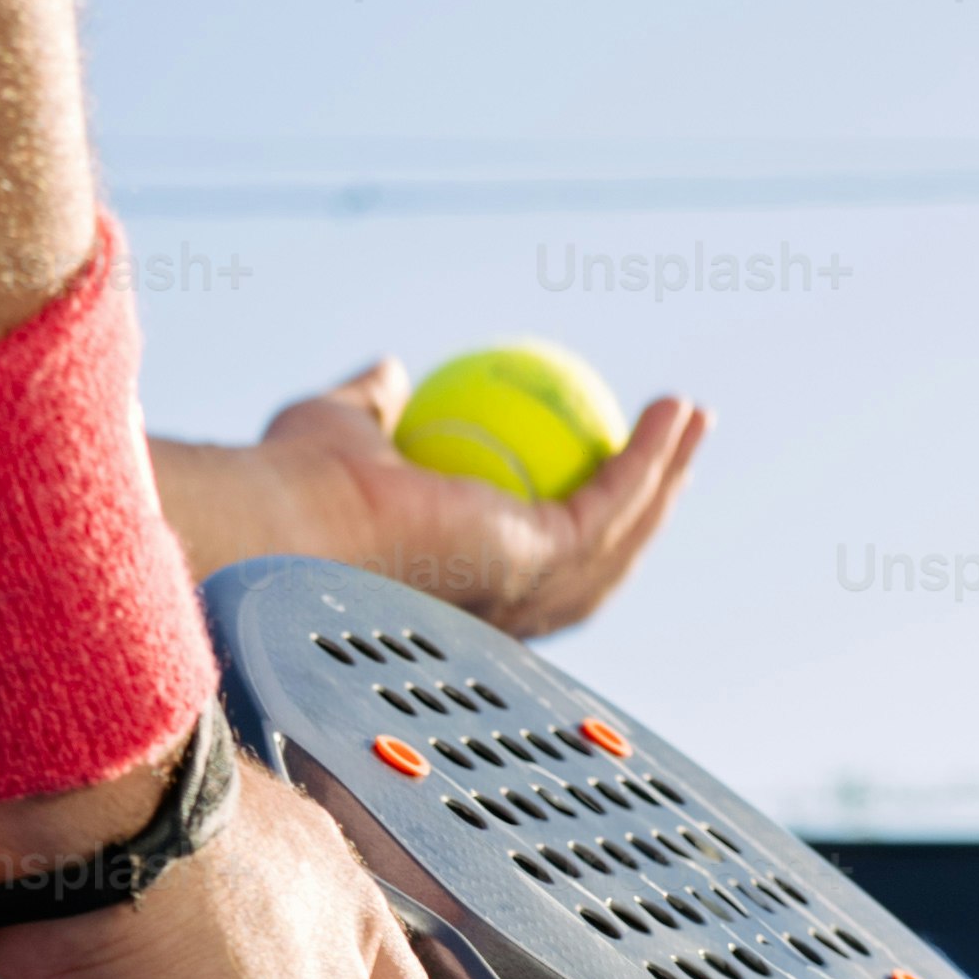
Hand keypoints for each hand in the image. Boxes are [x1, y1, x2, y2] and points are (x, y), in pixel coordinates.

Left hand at [175, 362, 709, 637]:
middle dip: (645, 506)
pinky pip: (610, 503)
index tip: (592, 453)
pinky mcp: (538, 563)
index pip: (531, 555)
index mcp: (453, 585)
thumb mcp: (339, 424)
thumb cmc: (296, 480)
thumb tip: (392, 370)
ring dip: (664, 479)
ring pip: (619, 538)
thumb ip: (370, 404)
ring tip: (689, 419)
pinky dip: (647, 458)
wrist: (289, 512)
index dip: (572, 515)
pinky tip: (668, 411)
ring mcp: (522, 594)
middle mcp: (495, 607)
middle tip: (671, 442)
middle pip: (597, 560)